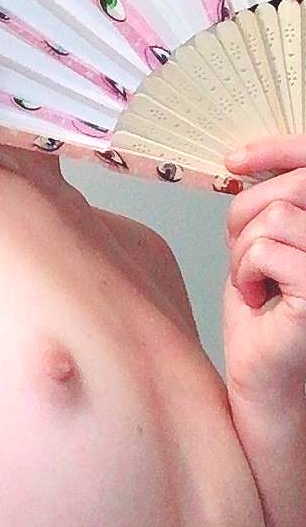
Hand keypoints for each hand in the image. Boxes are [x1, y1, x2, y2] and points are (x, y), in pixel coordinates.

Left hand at [222, 136, 305, 405]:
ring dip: (244, 253)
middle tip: (244, 260)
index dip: (279, 149)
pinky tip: (258, 301)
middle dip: (247, 218)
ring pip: (272, 218)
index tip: (235, 159)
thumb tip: (246, 163)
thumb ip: (268, 207)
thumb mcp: (262, 247)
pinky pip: (263, 250)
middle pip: (292, 185)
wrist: (264, 377)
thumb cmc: (265, 319)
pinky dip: (245, 274)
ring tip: (255, 285)